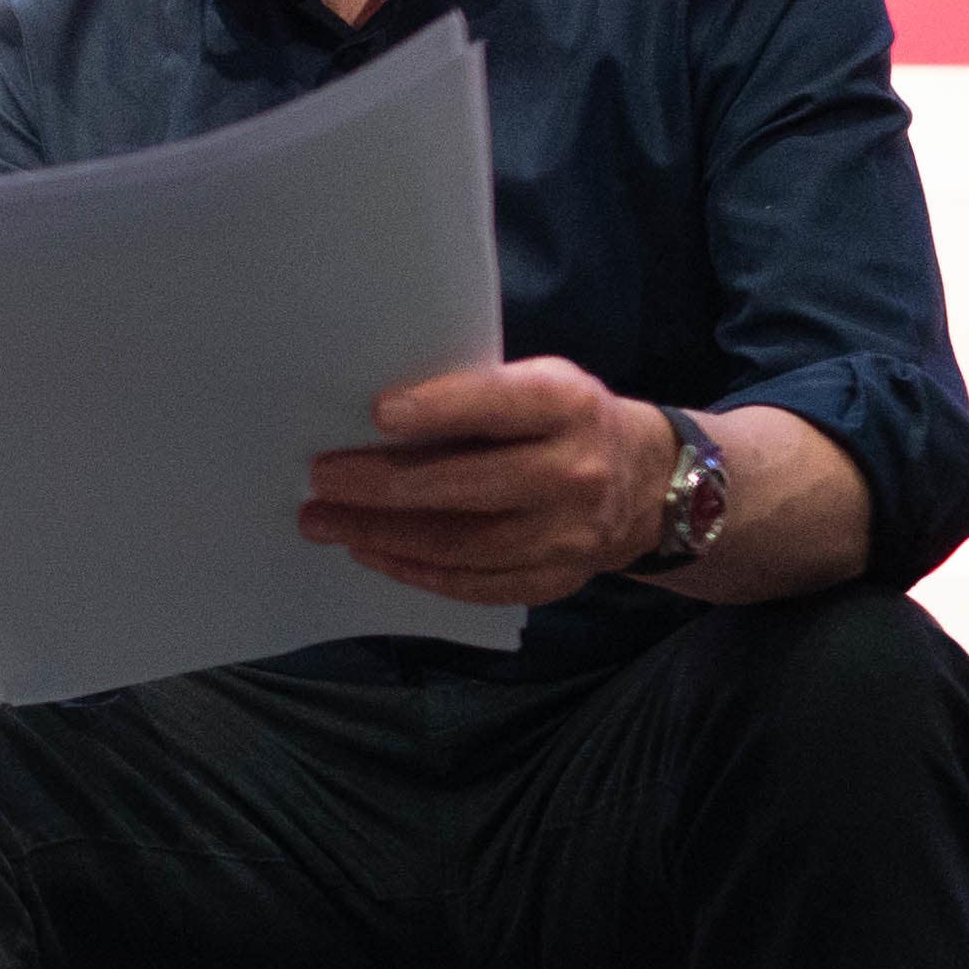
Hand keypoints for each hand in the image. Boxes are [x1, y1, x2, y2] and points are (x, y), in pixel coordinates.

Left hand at [301, 358, 670, 603]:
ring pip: (462, 545)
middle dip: (384, 486)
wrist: (648, 483)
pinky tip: (371, 553)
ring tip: (325, 523)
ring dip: (383, 536)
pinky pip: (475, 584)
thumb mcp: (543, 384)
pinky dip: (415, 571)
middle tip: (320, 481)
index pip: (499, 406)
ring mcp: (567, 536)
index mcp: (567, 406)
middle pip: (468, 486)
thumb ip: (481, 396)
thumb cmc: (565, 422)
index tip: (377, 414)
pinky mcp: (555, 580)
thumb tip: (377, 418)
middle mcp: (574, 473)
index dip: (440, 410)